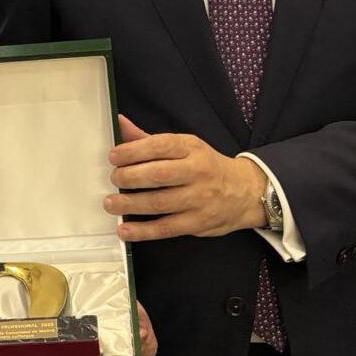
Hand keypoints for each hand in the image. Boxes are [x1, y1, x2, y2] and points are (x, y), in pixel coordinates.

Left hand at [105, 115, 264, 239]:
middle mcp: (197, 172)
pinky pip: (166, 228)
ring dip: (130, 204)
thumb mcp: (186, 147)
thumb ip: (151, 140)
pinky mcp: (197, 223)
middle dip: (129, 177)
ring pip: (159, 202)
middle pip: (158, 175)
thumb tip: (121, 125)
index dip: (133, 151)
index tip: (114, 157)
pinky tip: (125, 230)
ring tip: (111, 203)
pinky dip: (143, 231)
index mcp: (192, 148)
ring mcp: (198, 200)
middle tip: (114, 179)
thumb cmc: (208, 167)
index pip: (160, 146)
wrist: (245, 192)